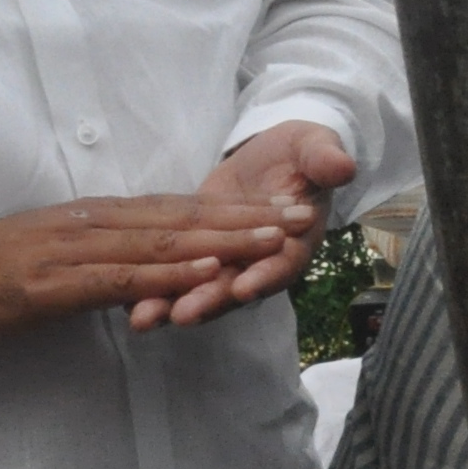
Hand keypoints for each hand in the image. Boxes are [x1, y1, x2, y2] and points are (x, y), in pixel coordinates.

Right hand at [0, 196, 295, 351]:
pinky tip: (205, 269)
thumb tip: (149, 264)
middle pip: (182, 216)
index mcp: (93, 217)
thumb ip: (103, 256)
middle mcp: (91, 223)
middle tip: (303, 214)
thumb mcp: (56, 259)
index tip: (283, 205)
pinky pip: (120, 275)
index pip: (176, 207)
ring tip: (275, 237)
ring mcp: (72, 251)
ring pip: (161, 240)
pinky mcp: (53, 284)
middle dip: (246, 216)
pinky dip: (167, 270)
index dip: (233, 206)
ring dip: (223, 238)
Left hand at [130, 122, 355, 330]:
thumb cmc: (305, 155)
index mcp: (295, 241)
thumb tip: (343, 166)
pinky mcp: (200, 252)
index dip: (266, 275)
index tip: (246, 286)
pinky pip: (177, 272)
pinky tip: (123, 298)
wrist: (281, 158)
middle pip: (236, 287)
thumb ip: (326, 161)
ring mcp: (229, 262)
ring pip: (202, 287)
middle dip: (208, 301)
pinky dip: (153, 285)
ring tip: (141, 317)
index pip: (283, 263)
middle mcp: (261, 261)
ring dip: (173, 302)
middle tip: (181, 314)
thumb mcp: (318, 151)